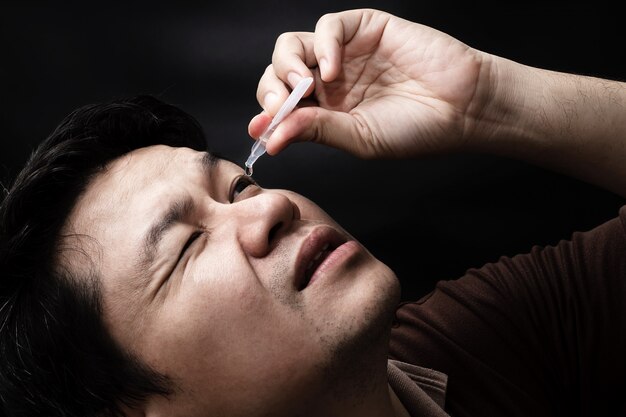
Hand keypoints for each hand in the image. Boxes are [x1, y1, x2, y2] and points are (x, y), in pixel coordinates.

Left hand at [249, 8, 490, 158]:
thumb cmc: (415, 129)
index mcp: (326, 111)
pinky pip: (329, 26)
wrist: (462, 107)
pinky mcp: (364, 28)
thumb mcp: (358, 138)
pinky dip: (323, 44)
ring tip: (305, 87)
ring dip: (288, 65)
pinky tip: (332, 70)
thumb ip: (316, 130)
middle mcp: (329, 82)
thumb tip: (271, 137)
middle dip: (272, 89)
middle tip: (281, 105)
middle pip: (279, 73)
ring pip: (293, 45)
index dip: (267, 114)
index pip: (281, 106)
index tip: (260, 128)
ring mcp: (345, 54)